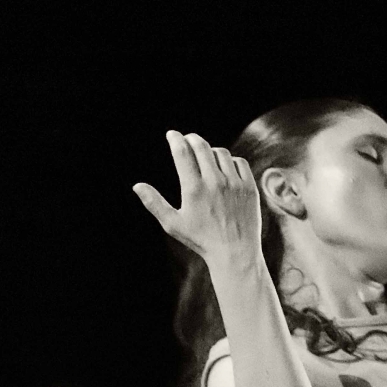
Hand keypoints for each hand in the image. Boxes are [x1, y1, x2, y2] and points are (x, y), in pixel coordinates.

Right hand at [133, 130, 262, 264]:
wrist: (234, 252)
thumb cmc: (200, 240)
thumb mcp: (173, 224)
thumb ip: (154, 203)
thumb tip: (136, 186)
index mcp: (194, 190)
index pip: (183, 152)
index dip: (175, 139)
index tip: (171, 134)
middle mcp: (215, 182)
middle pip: (201, 146)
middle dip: (191, 139)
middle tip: (186, 139)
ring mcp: (234, 183)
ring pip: (220, 153)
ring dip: (210, 151)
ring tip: (204, 157)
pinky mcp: (249, 187)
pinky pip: (239, 162)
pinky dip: (229, 161)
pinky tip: (223, 168)